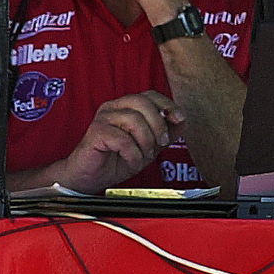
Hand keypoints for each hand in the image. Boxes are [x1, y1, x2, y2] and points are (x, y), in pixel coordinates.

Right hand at [56, 92, 185, 193]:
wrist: (90, 178)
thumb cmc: (115, 160)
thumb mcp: (148, 147)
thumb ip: (164, 134)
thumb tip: (182, 122)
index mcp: (125, 107)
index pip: (150, 95)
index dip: (167, 104)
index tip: (180, 118)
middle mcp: (113, 108)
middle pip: (142, 103)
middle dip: (158, 125)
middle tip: (160, 143)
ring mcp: (103, 118)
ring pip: (133, 119)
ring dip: (145, 141)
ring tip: (143, 155)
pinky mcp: (96, 132)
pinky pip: (122, 138)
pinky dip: (132, 153)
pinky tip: (131, 160)